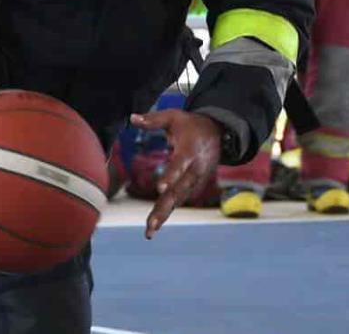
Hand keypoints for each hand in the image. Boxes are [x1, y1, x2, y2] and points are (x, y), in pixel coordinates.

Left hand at [129, 110, 221, 237]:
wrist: (217, 134)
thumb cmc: (190, 124)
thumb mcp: (173, 116)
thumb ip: (153, 119)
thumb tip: (131, 118)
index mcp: (190, 150)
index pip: (179, 164)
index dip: (171, 176)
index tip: (160, 188)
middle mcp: (194, 169)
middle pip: (178, 191)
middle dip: (164, 208)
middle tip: (151, 225)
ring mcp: (195, 180)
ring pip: (177, 200)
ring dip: (163, 215)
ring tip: (149, 231)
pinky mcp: (193, 186)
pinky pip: (178, 200)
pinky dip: (167, 212)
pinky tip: (154, 224)